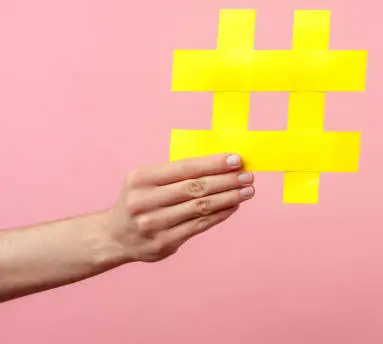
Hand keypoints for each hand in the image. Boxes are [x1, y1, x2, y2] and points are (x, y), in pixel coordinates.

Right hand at [102, 153, 253, 262]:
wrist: (114, 237)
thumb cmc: (140, 200)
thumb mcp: (147, 180)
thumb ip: (177, 173)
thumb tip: (221, 164)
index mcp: (141, 179)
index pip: (185, 167)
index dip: (213, 163)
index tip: (237, 159)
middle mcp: (145, 201)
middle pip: (195, 187)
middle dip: (227, 180)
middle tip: (248, 176)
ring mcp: (154, 224)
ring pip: (200, 208)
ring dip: (229, 198)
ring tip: (247, 191)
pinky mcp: (164, 243)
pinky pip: (199, 225)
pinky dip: (220, 214)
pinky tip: (233, 206)